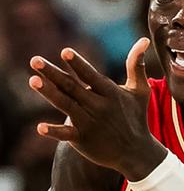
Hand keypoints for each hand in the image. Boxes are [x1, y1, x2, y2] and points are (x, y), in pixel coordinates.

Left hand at [28, 39, 164, 180]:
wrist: (135, 151)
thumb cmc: (137, 116)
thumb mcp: (141, 89)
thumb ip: (136, 65)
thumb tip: (143, 40)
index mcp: (110, 92)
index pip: (90, 75)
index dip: (78, 64)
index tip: (65, 51)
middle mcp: (98, 106)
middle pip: (71, 86)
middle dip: (51, 73)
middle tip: (34, 60)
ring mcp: (89, 123)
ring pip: (65, 104)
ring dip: (48, 92)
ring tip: (32, 80)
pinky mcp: (82, 140)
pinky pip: (66, 135)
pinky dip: (54, 131)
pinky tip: (40, 127)